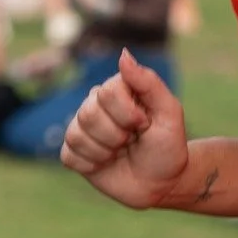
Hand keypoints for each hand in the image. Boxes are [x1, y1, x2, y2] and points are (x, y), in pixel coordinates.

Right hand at [60, 50, 188, 208]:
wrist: (161, 182)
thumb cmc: (168, 145)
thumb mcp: (169, 113)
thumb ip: (148, 82)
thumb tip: (123, 54)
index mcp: (121, 88)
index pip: (106, 92)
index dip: (127, 114)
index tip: (145, 124)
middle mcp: (97, 103)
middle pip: (88, 113)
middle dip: (116, 134)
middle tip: (132, 140)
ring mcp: (83, 127)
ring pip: (76, 134)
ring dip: (104, 151)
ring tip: (120, 152)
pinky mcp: (74, 151)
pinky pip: (68, 155)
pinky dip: (91, 164)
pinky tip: (106, 163)